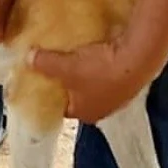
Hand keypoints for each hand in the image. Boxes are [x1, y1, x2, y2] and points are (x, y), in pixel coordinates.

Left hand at [26, 28, 165, 123]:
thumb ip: (43, 63)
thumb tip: (28, 57)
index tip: (47, 81)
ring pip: (99, 88)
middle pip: (82, 98)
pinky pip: (114, 77)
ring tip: (83, 58)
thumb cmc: (98, 69)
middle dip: (73, 85)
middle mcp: (104, 111)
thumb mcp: (64, 65)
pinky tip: (103, 54)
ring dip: (92, 76)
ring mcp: (122, 99)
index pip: (64, 108)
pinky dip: (108, 68)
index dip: (54, 95)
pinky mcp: (134, 83)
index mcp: (84, 113)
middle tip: (63, 68)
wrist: (139, 59)